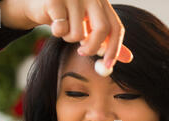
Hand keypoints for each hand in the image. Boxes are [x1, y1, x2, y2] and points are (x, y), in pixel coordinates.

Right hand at [0, 0, 132, 68]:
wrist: (39, 2)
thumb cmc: (69, 16)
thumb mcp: (90, 26)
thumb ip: (108, 40)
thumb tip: (129, 58)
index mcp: (103, 2)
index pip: (116, 27)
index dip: (114, 49)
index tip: (108, 66)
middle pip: (102, 29)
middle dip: (92, 48)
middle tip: (82, 53)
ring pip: (78, 33)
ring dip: (69, 38)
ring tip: (64, 28)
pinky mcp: (55, 0)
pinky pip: (61, 29)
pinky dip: (57, 32)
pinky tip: (53, 24)